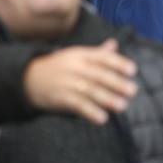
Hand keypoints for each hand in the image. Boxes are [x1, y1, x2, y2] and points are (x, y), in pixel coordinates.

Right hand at [24, 38, 138, 124]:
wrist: (29, 77)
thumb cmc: (59, 66)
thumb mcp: (76, 56)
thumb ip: (97, 53)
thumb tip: (114, 44)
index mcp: (81, 54)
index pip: (102, 57)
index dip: (118, 63)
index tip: (133, 70)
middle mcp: (75, 67)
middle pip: (98, 74)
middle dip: (116, 83)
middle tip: (133, 90)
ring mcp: (67, 82)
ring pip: (89, 90)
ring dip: (107, 99)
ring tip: (122, 106)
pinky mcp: (60, 97)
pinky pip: (77, 105)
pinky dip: (90, 112)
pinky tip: (102, 118)